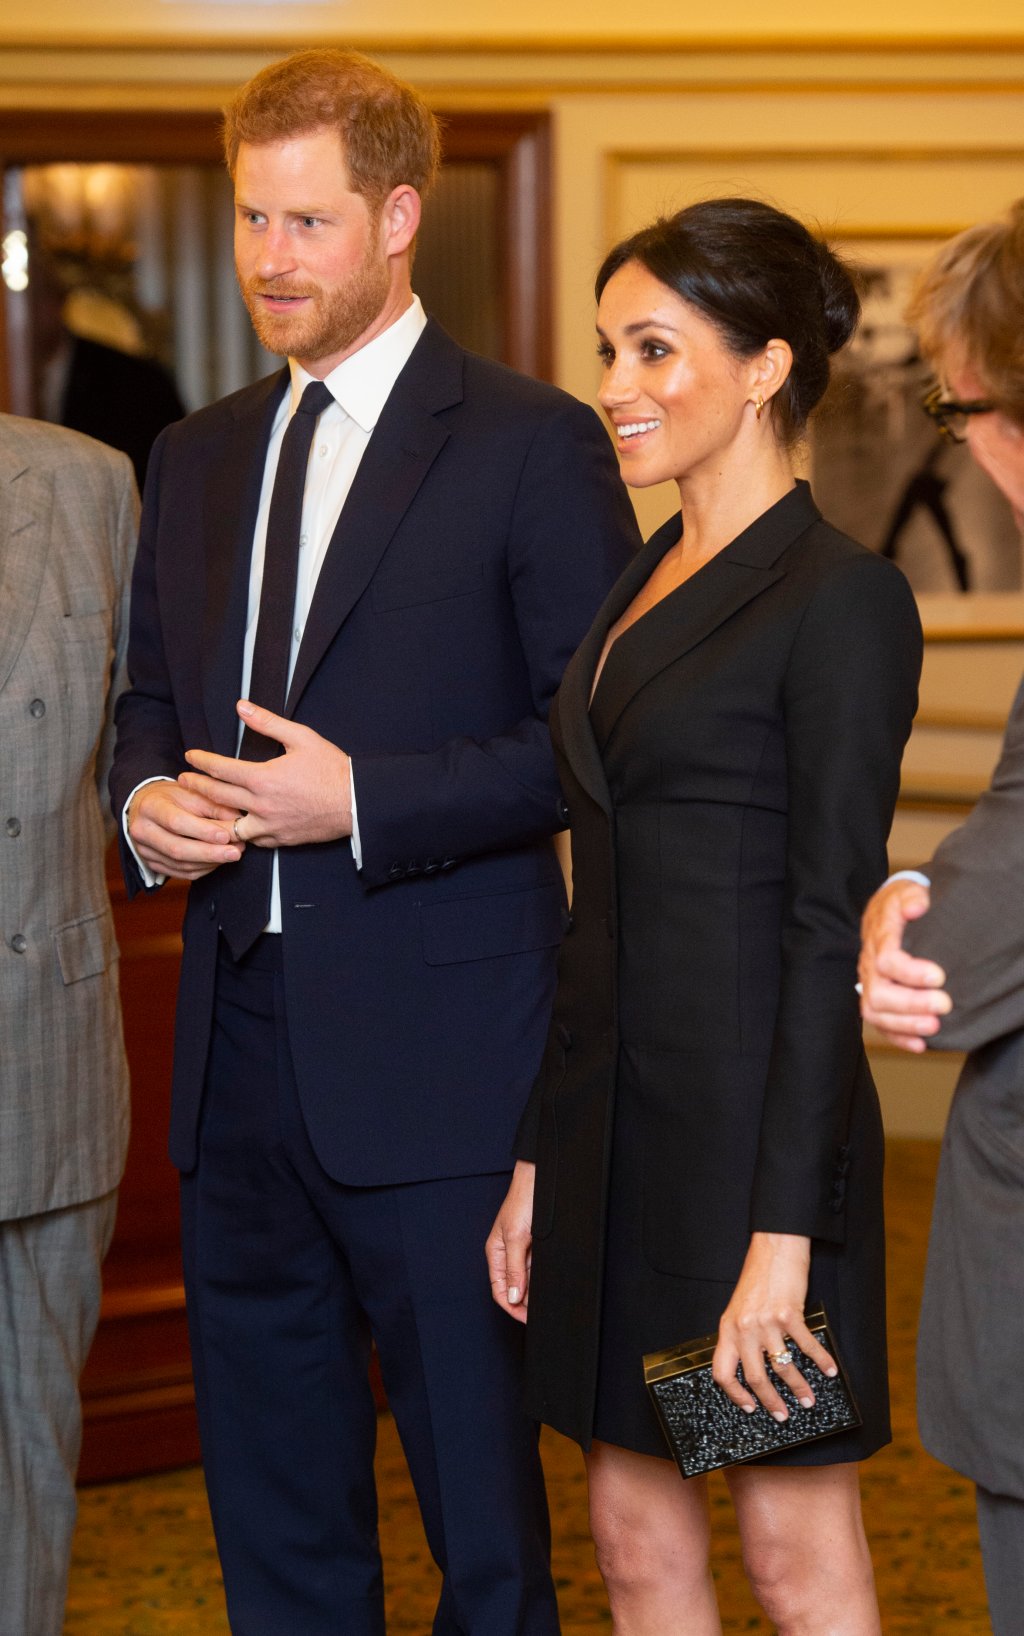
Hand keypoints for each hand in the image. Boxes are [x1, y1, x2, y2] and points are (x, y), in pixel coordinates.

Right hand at [127, 779, 243, 880]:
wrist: (148, 807)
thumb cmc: (175, 797)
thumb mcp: (194, 793)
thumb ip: (216, 807)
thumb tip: (239, 823)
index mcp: (150, 807)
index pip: (176, 822)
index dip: (202, 831)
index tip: (226, 836)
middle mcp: (142, 830)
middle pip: (177, 848)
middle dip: (210, 852)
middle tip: (237, 852)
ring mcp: (144, 851)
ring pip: (180, 864)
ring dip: (210, 862)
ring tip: (233, 854)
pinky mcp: (152, 865)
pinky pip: (181, 873)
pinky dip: (203, 869)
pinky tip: (219, 861)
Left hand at [179, 701, 352, 848]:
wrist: (356, 802)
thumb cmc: (331, 768)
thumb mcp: (301, 737)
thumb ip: (267, 722)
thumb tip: (241, 706)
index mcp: (263, 778)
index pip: (220, 769)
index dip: (201, 761)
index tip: (190, 756)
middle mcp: (261, 804)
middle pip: (217, 797)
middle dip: (196, 786)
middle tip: (182, 780)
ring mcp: (269, 825)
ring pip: (229, 825)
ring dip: (213, 816)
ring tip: (201, 808)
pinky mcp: (280, 839)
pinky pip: (251, 839)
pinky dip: (239, 832)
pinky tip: (234, 825)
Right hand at [486, 1161, 535, 1324]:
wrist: (540, 1180)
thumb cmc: (523, 1201)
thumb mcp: (516, 1237)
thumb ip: (515, 1269)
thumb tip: (513, 1297)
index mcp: (496, 1253)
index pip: (500, 1290)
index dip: (512, 1307)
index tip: (527, 1318)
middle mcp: (508, 1255)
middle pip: (514, 1288)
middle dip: (525, 1303)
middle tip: (541, 1313)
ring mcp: (522, 1251)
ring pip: (526, 1281)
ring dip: (533, 1292)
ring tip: (547, 1302)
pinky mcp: (535, 1246)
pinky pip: (536, 1270)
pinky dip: (542, 1280)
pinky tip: (550, 1284)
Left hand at [712, 1233, 835, 1419]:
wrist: (774, 1247)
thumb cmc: (758, 1277)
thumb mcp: (739, 1308)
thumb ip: (741, 1334)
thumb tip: (752, 1366)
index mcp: (728, 1328)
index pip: (722, 1371)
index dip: (734, 1394)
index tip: (748, 1407)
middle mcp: (744, 1328)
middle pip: (754, 1377)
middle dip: (770, 1401)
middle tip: (782, 1415)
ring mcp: (766, 1322)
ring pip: (782, 1367)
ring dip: (798, 1387)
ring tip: (808, 1400)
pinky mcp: (788, 1314)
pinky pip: (806, 1346)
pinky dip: (820, 1360)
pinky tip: (829, 1370)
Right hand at [858, 878, 950, 1051]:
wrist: (887, 910)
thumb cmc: (902, 903)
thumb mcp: (908, 891)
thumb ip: (913, 896)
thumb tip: (917, 907)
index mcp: (878, 937)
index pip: (886, 960)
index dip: (911, 973)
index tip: (939, 976)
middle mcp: (868, 964)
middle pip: (878, 993)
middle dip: (911, 1004)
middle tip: (944, 1005)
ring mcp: (869, 983)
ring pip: (874, 1012)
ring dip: (905, 1024)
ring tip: (934, 1027)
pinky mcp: (876, 997)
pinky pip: (879, 1023)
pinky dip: (899, 1037)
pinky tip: (920, 1044)